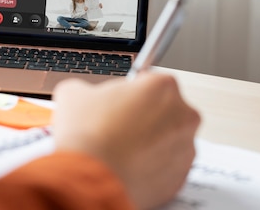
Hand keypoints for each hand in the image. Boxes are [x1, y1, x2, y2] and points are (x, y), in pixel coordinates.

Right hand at [52, 73, 199, 208]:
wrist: (91, 179)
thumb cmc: (89, 135)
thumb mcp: (73, 93)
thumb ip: (88, 88)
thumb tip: (85, 95)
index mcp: (162, 86)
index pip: (148, 80)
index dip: (128, 91)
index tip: (117, 100)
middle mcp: (182, 114)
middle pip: (163, 108)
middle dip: (142, 115)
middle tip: (115, 124)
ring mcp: (185, 147)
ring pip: (166, 138)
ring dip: (147, 140)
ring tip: (117, 148)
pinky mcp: (181, 176)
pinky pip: (165, 164)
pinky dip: (149, 164)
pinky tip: (125, 165)